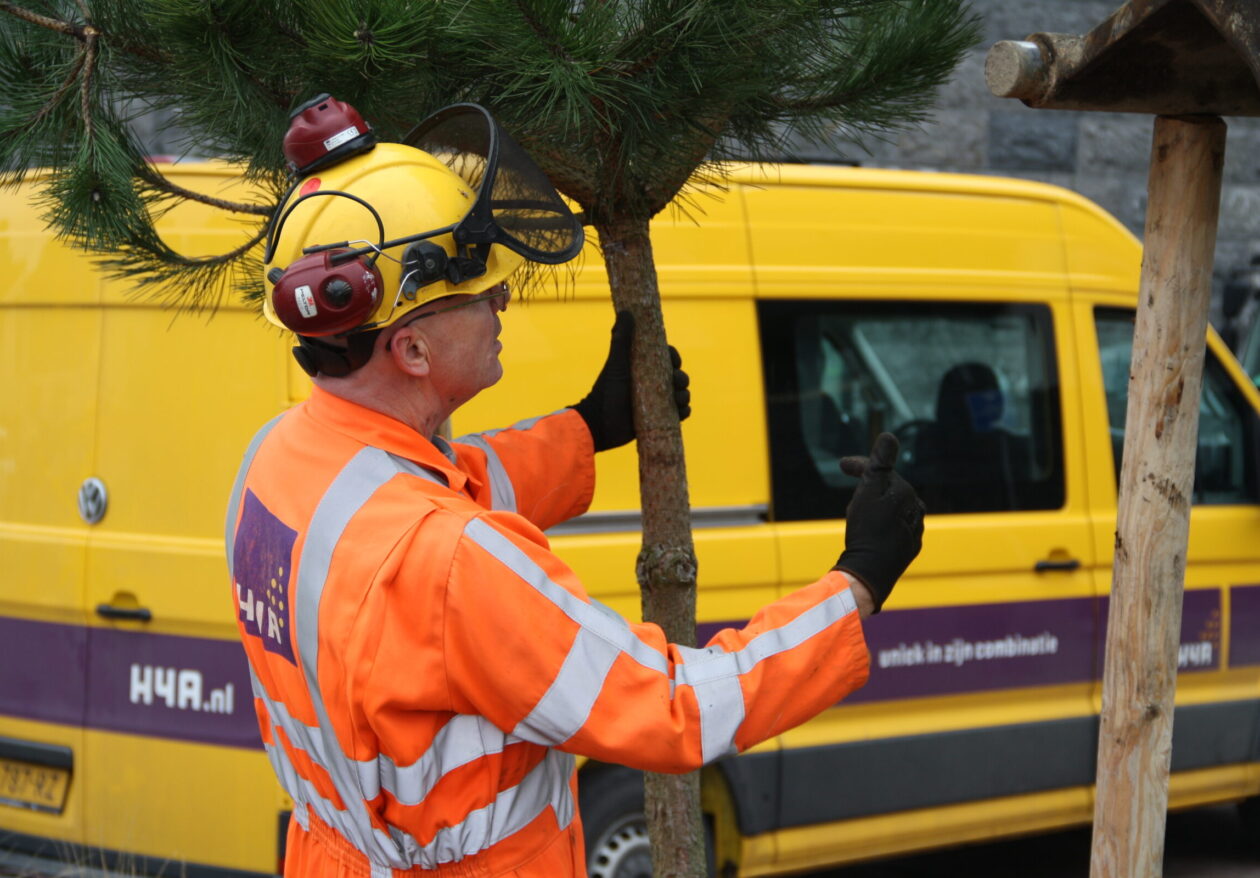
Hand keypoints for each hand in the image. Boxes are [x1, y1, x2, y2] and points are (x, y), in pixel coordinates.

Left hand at [572, 311, 690, 451]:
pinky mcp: (659, 417)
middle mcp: (652, 382)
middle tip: (674, 383)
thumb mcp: (616, 364)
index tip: (673, 361)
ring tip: (676, 399)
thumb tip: (626, 312)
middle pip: (678, 376)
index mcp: (643, 367)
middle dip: (682, 378)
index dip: (674, 358)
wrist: (600, 425)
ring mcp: (656, 400)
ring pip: (681, 394)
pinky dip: (684, 411)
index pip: (667, 357)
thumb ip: (621, 339)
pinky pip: (680, 413)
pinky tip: (681, 410)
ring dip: (684, 395)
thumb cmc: (606, 392)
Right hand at [833, 433, 924, 612]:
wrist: (870, 572)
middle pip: (888, 489)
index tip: (842, 465)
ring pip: (892, 509)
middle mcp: (916, 509)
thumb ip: (879, 464)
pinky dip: (881, 524)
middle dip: (868, 486)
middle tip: (849, 491)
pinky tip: (870, 532)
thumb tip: (889, 435)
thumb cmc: (867, 531)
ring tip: (857, 514)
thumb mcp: (868, 491)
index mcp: (906, 492)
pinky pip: (894, 528)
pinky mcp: (908, 548)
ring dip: (875, 506)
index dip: (860, 465)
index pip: (882, 471)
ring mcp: (913, 530)